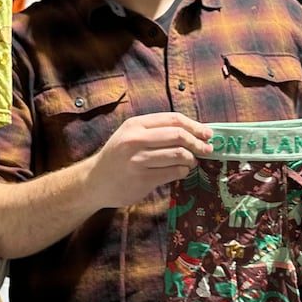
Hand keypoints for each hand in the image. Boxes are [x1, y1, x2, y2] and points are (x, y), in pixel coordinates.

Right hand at [89, 112, 213, 208]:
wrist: (94, 181)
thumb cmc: (117, 157)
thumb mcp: (130, 135)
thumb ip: (155, 131)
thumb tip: (194, 132)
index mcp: (135, 125)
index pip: (173, 119)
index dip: (195, 126)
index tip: (207, 133)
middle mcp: (135, 140)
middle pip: (178, 135)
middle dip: (198, 143)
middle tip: (206, 150)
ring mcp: (138, 160)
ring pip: (179, 155)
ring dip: (191, 160)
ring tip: (191, 162)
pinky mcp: (142, 179)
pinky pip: (173, 172)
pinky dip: (183, 172)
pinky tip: (181, 172)